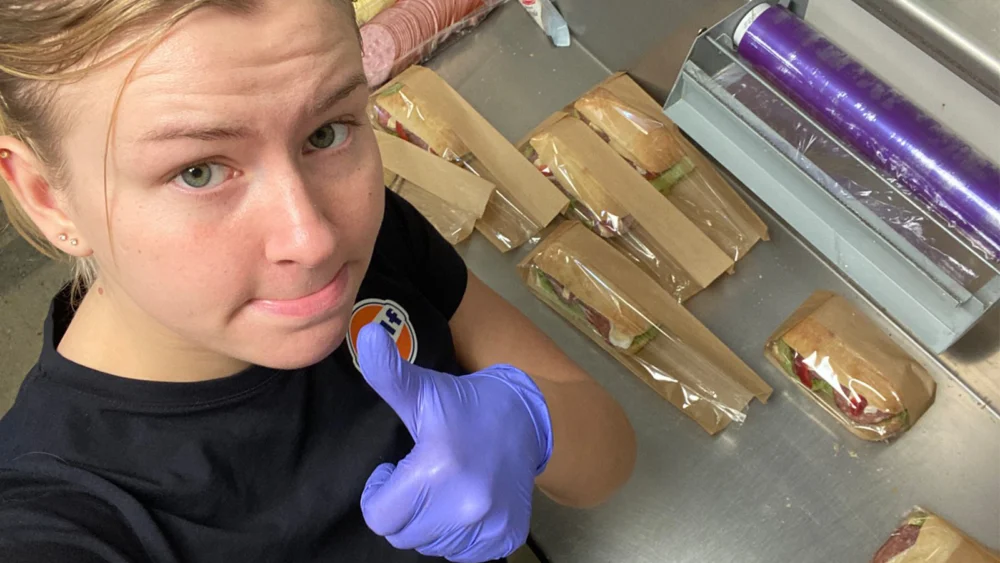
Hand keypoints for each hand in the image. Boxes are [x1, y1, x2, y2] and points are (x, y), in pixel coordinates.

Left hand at [356, 324, 552, 562]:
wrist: (525, 418)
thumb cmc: (463, 405)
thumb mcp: (423, 389)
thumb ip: (388, 373)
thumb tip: (367, 335)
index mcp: (437, 466)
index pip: (380, 517)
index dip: (379, 493)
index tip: (392, 471)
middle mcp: (465, 503)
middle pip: (403, 535)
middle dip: (404, 508)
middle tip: (421, 477)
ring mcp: (488, 524)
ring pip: (431, 545)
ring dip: (431, 522)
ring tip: (446, 486)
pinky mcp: (505, 538)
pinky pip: (462, 554)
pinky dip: (458, 534)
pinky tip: (467, 501)